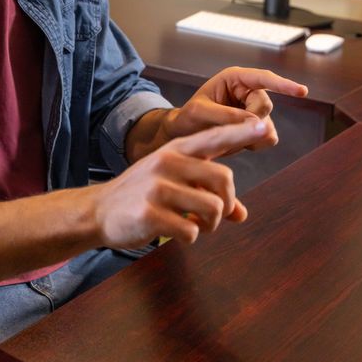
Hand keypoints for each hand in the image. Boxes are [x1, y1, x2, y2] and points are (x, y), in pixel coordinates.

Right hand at [94, 118, 267, 249]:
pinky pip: (191, 231)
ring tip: (195, 225)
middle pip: (224, 179)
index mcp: (175, 150)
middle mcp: (167, 163)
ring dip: (211, 224)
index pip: (213, 137)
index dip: (239, 132)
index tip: (262, 125)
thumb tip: (242, 215)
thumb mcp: (172, 183)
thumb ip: (206, 192)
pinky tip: (175, 231)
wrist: (99, 211)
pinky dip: (190, 236)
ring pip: (213, 208)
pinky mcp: (150, 214)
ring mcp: (157, 188)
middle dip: (227, 202)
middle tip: (213, 215)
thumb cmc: (142, 195)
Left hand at [126, 67, 307, 162]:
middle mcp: (248, 91)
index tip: (302, 92)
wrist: (183, 134)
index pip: (264, 78)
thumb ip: (227, 115)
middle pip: (266, 106)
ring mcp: (254, 110)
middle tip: (228, 129)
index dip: (283, 85)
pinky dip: (254, 144)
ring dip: (251, 135)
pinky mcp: (256, 127)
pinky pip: (268, 137)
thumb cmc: (188, 117)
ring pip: (269, 124)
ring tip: (228, 137)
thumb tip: (254, 122)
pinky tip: (237, 144)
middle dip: (250, 121)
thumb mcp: (201, 113)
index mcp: (234, 79)